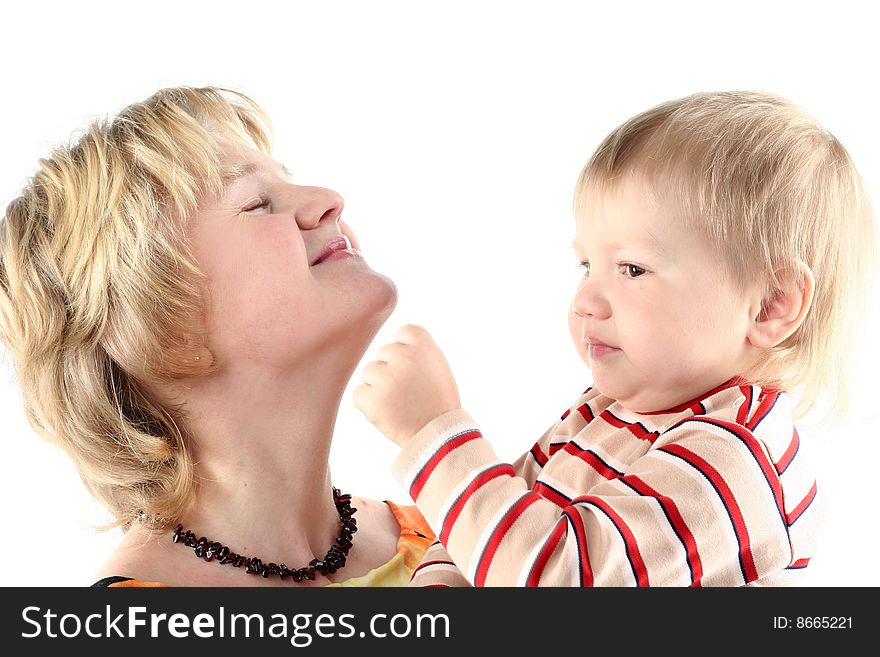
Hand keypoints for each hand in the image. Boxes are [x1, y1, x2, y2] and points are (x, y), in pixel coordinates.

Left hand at [354, 324, 460, 445]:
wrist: (439, 436)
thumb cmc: (438, 401)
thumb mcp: (437, 366)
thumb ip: (417, 348)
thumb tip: (393, 342)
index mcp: (423, 345)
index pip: (403, 333)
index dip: (407, 352)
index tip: (416, 370)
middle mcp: (404, 356)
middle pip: (383, 354)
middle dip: (392, 370)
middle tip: (409, 391)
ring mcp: (386, 377)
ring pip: (369, 372)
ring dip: (379, 386)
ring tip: (399, 403)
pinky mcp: (371, 398)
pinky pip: (359, 394)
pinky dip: (368, 404)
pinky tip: (387, 412)